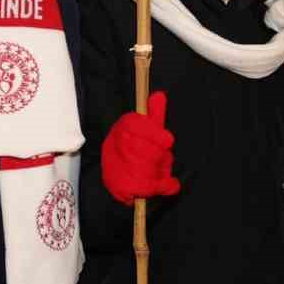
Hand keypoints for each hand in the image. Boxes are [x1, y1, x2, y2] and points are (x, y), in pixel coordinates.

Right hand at [100, 91, 179, 205]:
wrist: (115, 168)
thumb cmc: (134, 145)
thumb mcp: (145, 127)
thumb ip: (154, 113)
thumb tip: (159, 95)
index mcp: (123, 127)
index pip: (135, 126)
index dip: (154, 134)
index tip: (169, 140)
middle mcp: (115, 146)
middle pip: (143, 150)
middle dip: (160, 156)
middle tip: (165, 157)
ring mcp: (116, 167)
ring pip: (146, 170)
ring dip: (162, 171)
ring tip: (165, 170)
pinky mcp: (120, 187)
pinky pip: (146, 188)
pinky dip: (163, 186)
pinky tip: (169, 184)